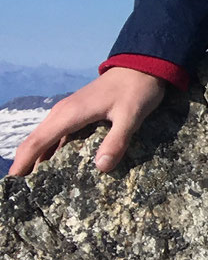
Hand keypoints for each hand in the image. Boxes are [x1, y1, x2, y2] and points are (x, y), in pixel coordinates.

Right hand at [6, 68, 168, 177]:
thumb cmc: (136, 90)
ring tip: (39, 187)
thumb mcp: (131, 116)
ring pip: (45, 140)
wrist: (142, 66)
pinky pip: (58, 136)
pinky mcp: (77, 114)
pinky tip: (59, 168)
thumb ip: (116, 141)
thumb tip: (101, 168)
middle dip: (26, 166)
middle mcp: (62, 114)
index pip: (36, 143)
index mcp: (69, 115)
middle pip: (35, 143)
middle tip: (25, 193)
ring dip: (38, 160)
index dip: (23, 164)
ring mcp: (68, 113)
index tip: (13, 184)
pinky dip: (52, 152)